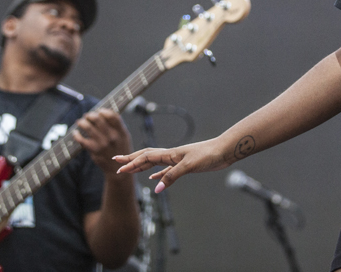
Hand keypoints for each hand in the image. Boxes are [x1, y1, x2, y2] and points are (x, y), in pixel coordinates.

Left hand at [73, 109, 132, 173]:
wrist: (116, 169)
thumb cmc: (119, 149)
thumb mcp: (124, 137)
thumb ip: (117, 125)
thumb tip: (103, 113)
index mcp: (121, 132)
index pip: (112, 116)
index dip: (103, 111)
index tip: (99, 111)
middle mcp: (112, 136)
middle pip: (98, 119)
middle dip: (90, 115)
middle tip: (87, 115)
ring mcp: (103, 143)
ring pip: (88, 127)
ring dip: (82, 122)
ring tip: (80, 122)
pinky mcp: (94, 151)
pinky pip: (82, 140)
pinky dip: (77, 135)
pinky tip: (76, 133)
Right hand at [113, 138, 233, 192]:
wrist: (223, 151)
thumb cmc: (208, 155)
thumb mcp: (189, 166)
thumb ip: (172, 176)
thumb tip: (156, 188)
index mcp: (170, 154)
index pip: (146, 157)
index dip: (132, 162)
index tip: (119, 167)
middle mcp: (171, 156)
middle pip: (146, 157)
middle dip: (131, 161)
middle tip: (117, 163)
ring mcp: (177, 161)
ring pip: (154, 163)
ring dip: (141, 166)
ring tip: (130, 170)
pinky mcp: (184, 166)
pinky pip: (166, 171)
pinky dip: (157, 174)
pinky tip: (154, 178)